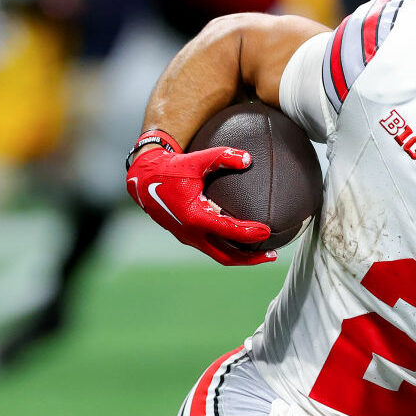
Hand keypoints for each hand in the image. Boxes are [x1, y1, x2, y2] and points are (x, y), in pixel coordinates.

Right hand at [126, 146, 274, 265]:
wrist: (143, 179)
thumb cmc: (171, 168)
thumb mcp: (196, 160)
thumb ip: (222, 157)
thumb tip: (249, 159)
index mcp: (194, 217)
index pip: (228, 231)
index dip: (250, 233)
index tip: (267, 231)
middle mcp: (191, 233)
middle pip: (227, 256)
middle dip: (251, 258)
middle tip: (272, 254)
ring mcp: (188, 238)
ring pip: (220, 255)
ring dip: (242, 257)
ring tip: (264, 253)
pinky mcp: (187, 237)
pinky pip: (213, 248)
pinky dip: (230, 249)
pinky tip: (244, 242)